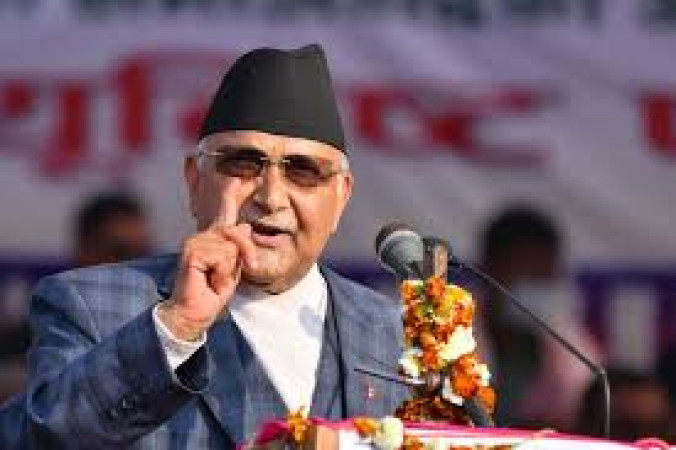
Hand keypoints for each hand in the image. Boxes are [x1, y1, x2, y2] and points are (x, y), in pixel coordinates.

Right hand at [157, 180, 256, 340]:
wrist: (194, 314)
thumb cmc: (211, 294)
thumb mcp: (232, 269)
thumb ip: (238, 249)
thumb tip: (244, 225)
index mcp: (211, 241)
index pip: (223, 216)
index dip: (228, 196)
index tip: (234, 178)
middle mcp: (201, 238)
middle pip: (237, 232)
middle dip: (245, 254)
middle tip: (231, 276)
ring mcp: (194, 242)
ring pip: (232, 246)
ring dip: (230, 269)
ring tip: (214, 280)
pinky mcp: (192, 251)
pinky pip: (224, 256)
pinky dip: (222, 273)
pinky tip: (208, 280)